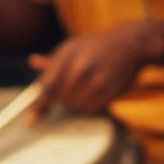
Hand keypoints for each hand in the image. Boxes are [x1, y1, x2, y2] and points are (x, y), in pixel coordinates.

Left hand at [28, 21, 155, 120]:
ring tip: (86, 86)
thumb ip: (53, 59)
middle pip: (61, 99)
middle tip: (73, 87)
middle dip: (62, 98)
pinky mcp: (108, 89)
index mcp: (67, 53)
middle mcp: (80, 66)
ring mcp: (95, 78)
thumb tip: (33, 62)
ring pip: (75, 106)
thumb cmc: (99, 45)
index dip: (39, 105)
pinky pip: (91, 108)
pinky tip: (96, 90)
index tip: (32, 121)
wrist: (131, 42)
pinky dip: (90, 104)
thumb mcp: (74, 46)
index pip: (47, 86)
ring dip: (77, 102)